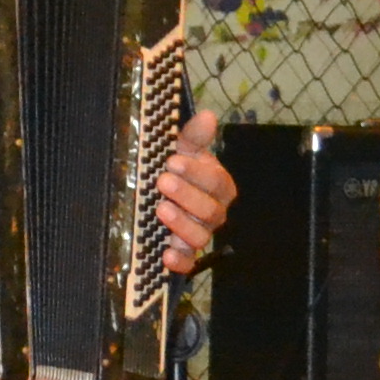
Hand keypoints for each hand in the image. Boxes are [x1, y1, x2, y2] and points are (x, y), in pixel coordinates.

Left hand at [149, 109, 233, 275]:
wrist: (161, 190)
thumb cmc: (176, 168)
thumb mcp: (183, 148)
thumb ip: (194, 135)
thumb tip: (207, 116)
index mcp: (219, 186)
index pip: (216, 182)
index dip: (196, 173)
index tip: (172, 161)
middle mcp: (214, 213)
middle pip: (210, 211)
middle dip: (186, 196)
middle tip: (162, 182)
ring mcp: (200, 234)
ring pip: (200, 237)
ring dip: (181, 225)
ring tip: (160, 209)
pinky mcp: (183, 253)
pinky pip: (188, 263)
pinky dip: (178, 262)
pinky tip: (165, 256)